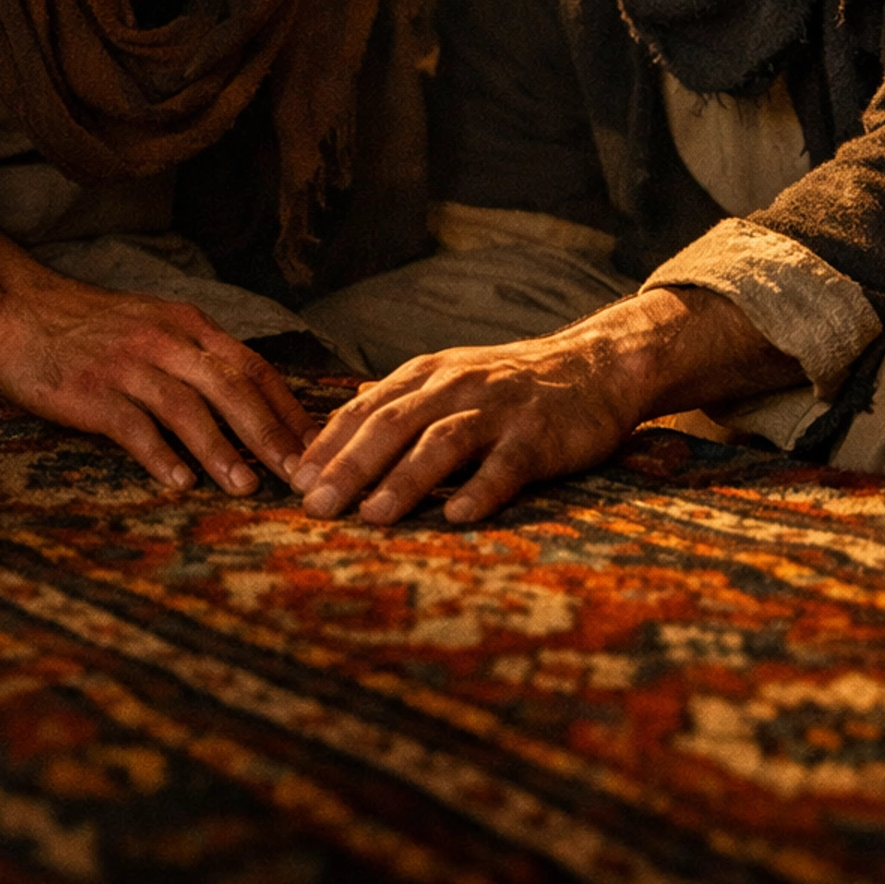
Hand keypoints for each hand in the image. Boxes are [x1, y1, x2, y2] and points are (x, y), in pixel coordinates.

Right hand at [0, 276, 314, 495]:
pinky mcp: (90, 390)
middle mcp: (164, 340)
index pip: (251, 365)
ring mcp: (126, 365)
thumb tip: (248, 399)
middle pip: (229, 385)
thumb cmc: (90, 324)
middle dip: (268, 432)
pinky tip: (179, 482)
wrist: (18, 307)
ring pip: (186, 406)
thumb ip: (195, 354)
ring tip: (246, 486)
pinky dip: (159, 454)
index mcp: (186, 324)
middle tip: (295, 473)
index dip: (286, 406)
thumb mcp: (153, 323)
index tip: (313, 444)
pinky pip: (132, 425)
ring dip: (220, 448)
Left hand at [291, 287, 799, 525]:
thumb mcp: (446, 384)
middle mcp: (455, 387)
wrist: (592, 367)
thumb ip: (395, 408)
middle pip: (392, 424)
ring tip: (374, 515)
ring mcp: (498, 410)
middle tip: (317, 507)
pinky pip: (506, 465)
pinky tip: (459, 516)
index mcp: (426, 376)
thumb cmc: (507, 386)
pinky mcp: (538, 436)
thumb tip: (328, 443)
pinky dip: (481, 489)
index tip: (292, 482)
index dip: (328, 444)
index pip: (364, 409)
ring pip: (442, 441)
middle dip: (351, 466)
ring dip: (405, 479)